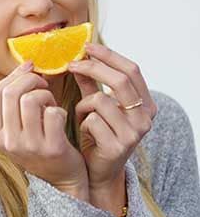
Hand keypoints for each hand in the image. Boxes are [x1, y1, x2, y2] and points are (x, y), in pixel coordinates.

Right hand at [0, 61, 88, 199]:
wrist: (63, 181)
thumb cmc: (41, 146)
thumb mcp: (18, 130)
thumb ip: (14, 104)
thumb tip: (26, 65)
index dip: (13, 75)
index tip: (30, 69)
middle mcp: (8, 142)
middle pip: (11, 93)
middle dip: (31, 80)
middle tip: (43, 84)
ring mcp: (29, 146)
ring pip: (31, 100)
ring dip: (45, 95)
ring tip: (51, 103)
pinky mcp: (52, 148)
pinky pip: (53, 113)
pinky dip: (59, 109)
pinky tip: (60, 117)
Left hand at [67, 43, 157, 192]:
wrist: (99, 170)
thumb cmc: (97, 134)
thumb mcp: (95, 105)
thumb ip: (91, 83)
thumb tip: (80, 57)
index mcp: (145, 103)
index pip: (131, 70)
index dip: (109, 55)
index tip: (87, 46)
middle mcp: (145, 117)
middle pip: (120, 80)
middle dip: (93, 68)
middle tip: (71, 63)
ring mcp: (134, 133)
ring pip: (100, 101)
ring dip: (83, 105)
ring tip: (82, 116)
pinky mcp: (118, 147)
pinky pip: (91, 121)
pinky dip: (81, 122)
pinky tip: (84, 132)